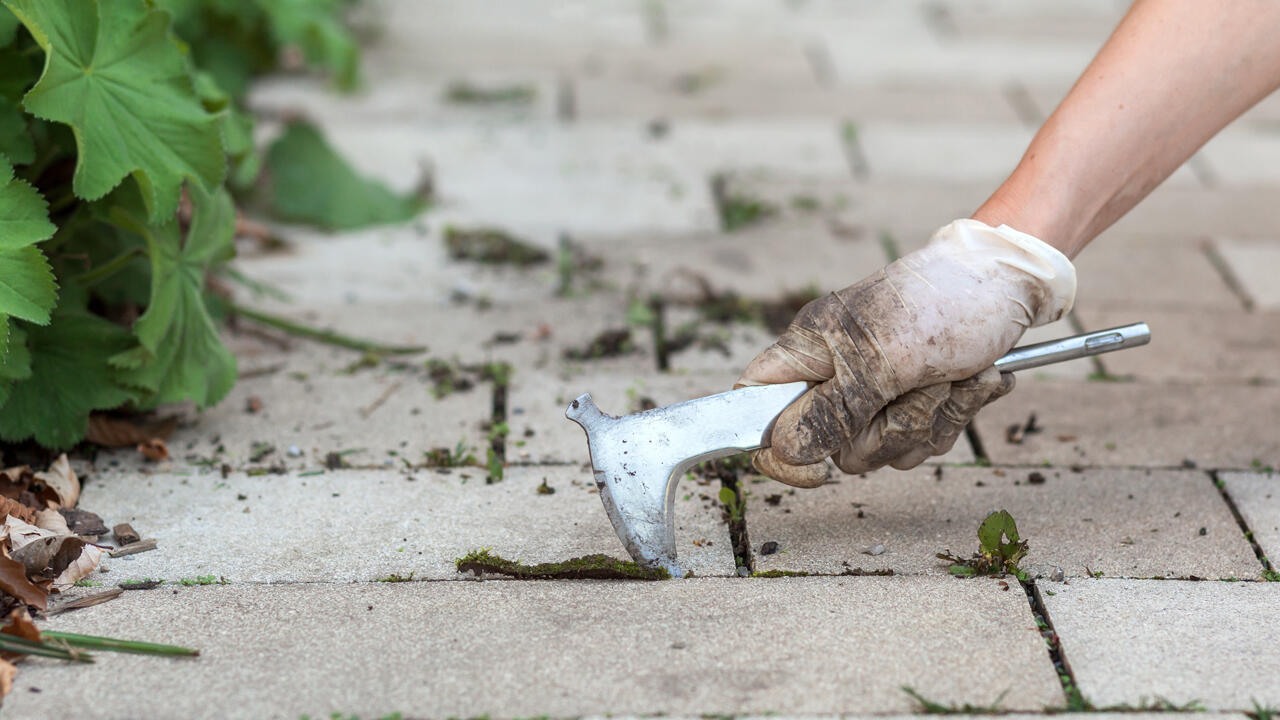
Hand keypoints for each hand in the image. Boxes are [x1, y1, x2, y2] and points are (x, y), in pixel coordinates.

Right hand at [736, 219, 1075, 486]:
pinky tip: (969, 379)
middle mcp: (835, 372)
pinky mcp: (915, 401)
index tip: (811, 466)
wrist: (1013, 283)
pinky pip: (921, 441)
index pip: (753, 403)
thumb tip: (785, 449)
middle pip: (829, 444)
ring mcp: (876, 392)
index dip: (769, 443)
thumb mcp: (884, 359)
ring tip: (950, 373)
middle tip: (916, 383)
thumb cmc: (944, 300)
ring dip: (929, 418)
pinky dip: (953, 415)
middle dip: (885, 428)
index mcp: (809, 349)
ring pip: (881, 449)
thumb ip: (832, 409)